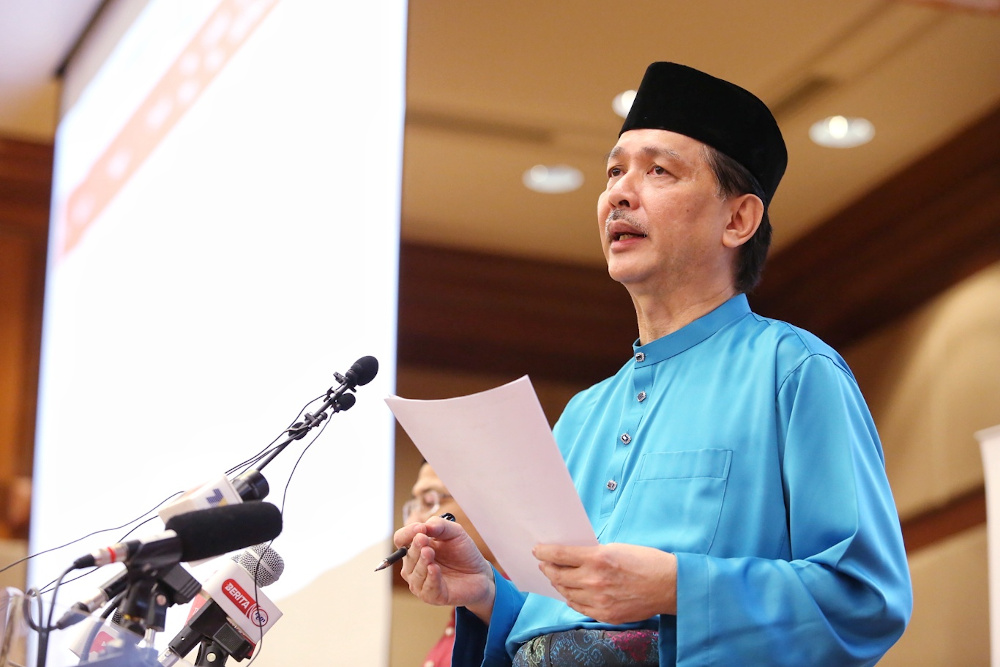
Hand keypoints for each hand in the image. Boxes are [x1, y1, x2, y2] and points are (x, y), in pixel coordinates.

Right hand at [395, 516, 495, 622]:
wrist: (481, 574)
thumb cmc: (464, 552)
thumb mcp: (455, 532)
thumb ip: (440, 525)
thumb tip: (423, 526)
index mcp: (416, 548)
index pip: (401, 539)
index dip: (407, 533)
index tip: (419, 529)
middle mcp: (414, 566)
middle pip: (406, 556)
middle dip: (415, 547)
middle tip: (424, 539)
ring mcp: (421, 582)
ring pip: (414, 573)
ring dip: (421, 562)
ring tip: (429, 553)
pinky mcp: (432, 596)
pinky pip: (426, 589)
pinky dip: (430, 578)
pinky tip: (434, 568)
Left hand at [533, 542, 676, 624]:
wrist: (668, 585)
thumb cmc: (646, 562)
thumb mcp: (616, 548)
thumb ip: (593, 554)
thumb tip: (572, 557)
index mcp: (597, 558)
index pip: (559, 555)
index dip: (544, 552)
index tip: (537, 550)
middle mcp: (594, 580)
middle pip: (558, 575)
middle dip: (547, 568)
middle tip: (544, 564)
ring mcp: (598, 600)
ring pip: (566, 592)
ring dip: (558, 583)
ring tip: (556, 577)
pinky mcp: (605, 615)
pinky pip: (578, 607)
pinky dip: (571, 598)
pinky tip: (570, 592)